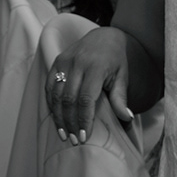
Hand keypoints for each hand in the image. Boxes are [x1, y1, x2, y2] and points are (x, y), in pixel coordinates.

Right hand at [46, 27, 134, 144]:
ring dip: (58, 117)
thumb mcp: (122, 76)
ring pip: (56, 95)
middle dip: (70, 122)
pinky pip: (49, 87)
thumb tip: (126, 118)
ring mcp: (64, 61)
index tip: (84, 136)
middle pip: (69, 99)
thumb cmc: (115, 59)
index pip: (86, 98)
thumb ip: (121, 98)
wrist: (104, 36)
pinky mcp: (56, 62)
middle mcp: (78, 63)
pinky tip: (57, 118)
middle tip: (74, 140)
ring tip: (65, 134)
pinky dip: (51, 104)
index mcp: (96, 66)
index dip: (83, 119)